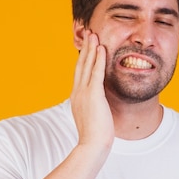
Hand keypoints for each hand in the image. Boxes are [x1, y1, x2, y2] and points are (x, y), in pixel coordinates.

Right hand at [70, 30, 113, 150]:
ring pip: (86, 65)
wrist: (92, 145)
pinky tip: (101, 48)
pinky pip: (96, 73)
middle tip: (88, 33)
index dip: (83, 58)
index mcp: (77, 97)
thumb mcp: (92, 117)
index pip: (80, 73)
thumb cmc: (94, 136)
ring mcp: (84, 93)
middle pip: (80, 65)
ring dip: (91, 48)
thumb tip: (99, 105)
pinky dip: (98, 59)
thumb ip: (94, 107)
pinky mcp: (93, 95)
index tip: (88, 46)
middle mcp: (78, 92)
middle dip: (85, 48)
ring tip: (94, 34)